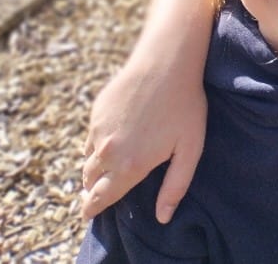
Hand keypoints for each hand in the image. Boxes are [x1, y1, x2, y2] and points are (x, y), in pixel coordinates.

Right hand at [81, 54, 206, 223]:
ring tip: (107, 168)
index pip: (100, 199)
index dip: (92, 209)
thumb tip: (163, 217)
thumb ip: (175, 187)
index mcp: (128, 166)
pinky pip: (91, 136)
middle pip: (89, 181)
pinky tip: (114, 138)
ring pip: (87, 159)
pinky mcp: (97, 110)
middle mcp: (106, 151)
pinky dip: (97, 143)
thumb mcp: (190, 148)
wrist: (166, 60)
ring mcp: (99, 129)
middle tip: (99, 192)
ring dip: (94, 167)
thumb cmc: (184, 104)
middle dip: (93, 189)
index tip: (90, 213)